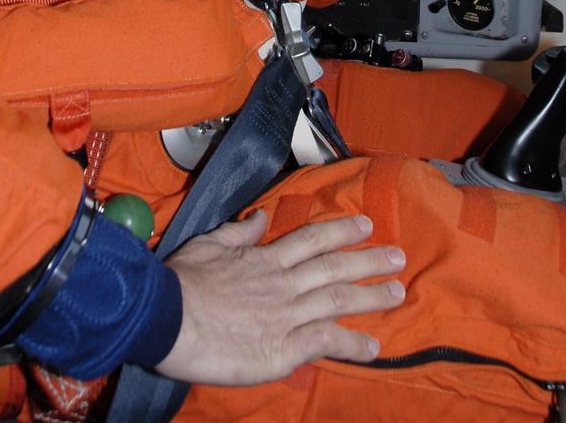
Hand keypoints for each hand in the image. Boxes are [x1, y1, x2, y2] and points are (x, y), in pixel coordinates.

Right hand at [155, 211, 405, 385]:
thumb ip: (239, 233)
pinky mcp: (283, 348)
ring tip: (398, 292)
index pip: (311, 240)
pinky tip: (374, 348)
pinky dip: (352, 344)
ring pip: (338, 300)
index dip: (341, 231)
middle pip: (334, 267)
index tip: (366, 226)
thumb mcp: (208, 244)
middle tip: (399, 256)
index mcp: (265, 259)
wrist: (166, 318)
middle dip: (369, 260)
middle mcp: (283, 283)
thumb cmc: (180, 282)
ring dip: (371, 296)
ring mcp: (287, 315)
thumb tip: (261, 218)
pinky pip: (326, 343)